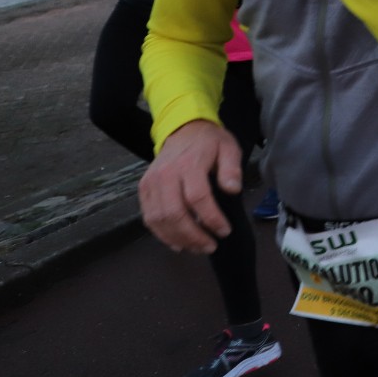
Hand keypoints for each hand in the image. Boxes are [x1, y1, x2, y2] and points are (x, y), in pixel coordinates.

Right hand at [138, 120, 242, 253]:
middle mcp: (166, 175)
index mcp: (189, 164)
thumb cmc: (209, 141)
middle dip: (193, 235)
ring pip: (159, 219)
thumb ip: (231, 169)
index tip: (224, 231)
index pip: (197, 197)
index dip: (211, 218)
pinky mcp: (144, 190)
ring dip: (178, 239)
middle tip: (210, 246)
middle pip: (175, 213)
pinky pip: (149, 218)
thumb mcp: (228, 148)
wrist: (182, 129)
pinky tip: (178, 243)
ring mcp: (151, 183)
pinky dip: (162, 234)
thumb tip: (233, 190)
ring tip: (197, 248)